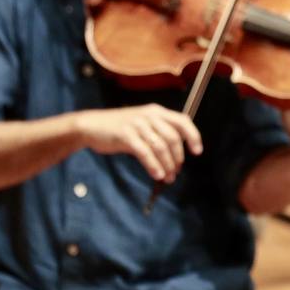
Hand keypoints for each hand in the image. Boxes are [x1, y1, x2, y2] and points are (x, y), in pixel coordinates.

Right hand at [76, 104, 203, 181]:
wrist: (91, 126)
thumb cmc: (120, 128)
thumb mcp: (143, 124)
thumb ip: (159, 133)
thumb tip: (176, 155)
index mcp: (157, 111)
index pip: (182, 121)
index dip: (193, 136)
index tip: (197, 152)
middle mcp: (149, 116)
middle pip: (172, 138)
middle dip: (177, 158)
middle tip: (177, 172)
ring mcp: (137, 125)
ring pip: (160, 147)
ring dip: (167, 165)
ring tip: (168, 178)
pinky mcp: (126, 135)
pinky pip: (145, 152)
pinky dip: (153, 165)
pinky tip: (157, 175)